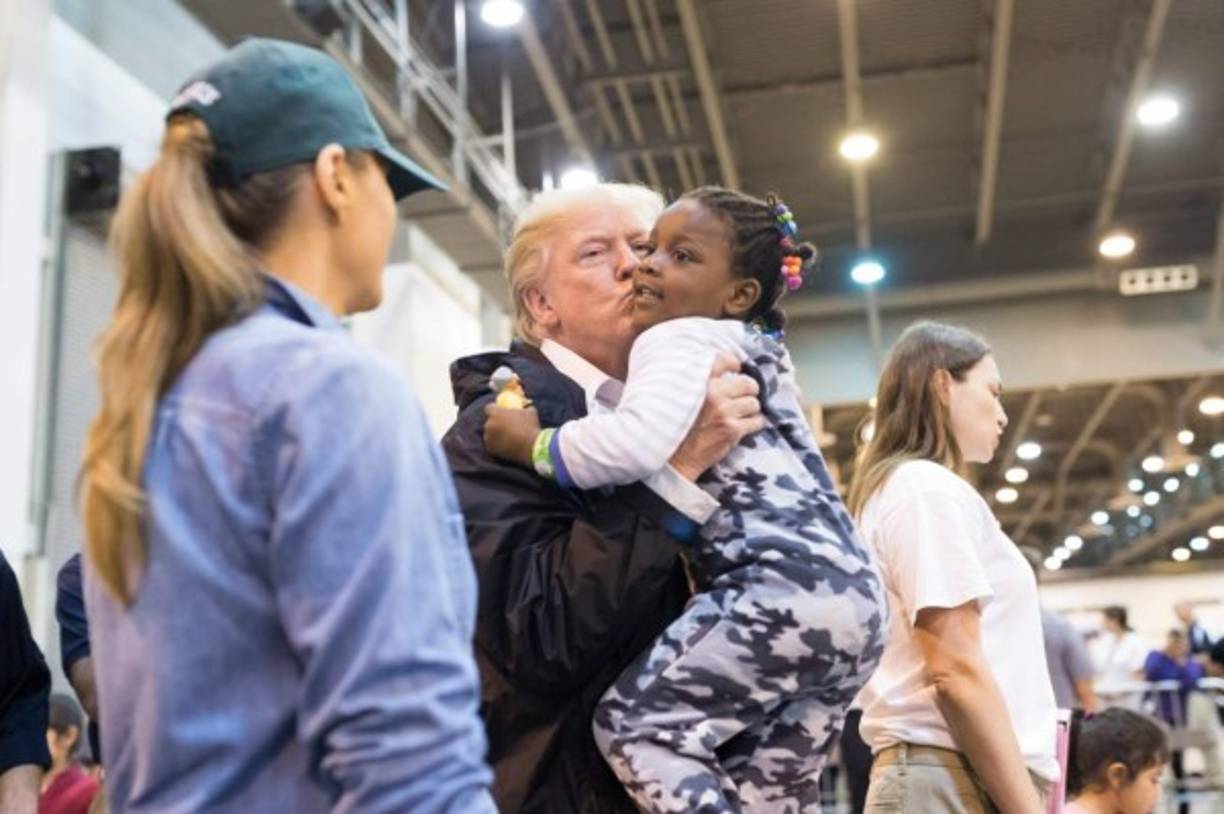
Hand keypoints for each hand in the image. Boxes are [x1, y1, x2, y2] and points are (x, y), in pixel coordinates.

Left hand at [484, 405, 541, 468]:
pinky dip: (497, 445)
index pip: (489, 408)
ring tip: (507, 438)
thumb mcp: (530, 412)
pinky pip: (492, 445)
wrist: (531, 447)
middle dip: (495, 423)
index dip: (494, 409)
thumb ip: (525, 408)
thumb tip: (526, 408)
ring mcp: (488, 438)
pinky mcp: (490, 449)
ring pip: (489, 435)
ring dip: (495, 435)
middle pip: (489, 422)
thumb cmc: (530, 427)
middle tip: (504, 426)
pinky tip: (507, 446)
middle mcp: (489, 425)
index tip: (499, 412)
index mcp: (495, 413)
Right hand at [669, 353, 764, 480]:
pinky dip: (753, 424)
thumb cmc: (677, 426)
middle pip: (747, 383)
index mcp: (698, 381)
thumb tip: (725, 374)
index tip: (736, 369)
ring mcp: (725, 411)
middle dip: (749, 391)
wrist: (675, 458)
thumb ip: (699, 382)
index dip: (734, 364)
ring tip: (740, 415)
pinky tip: (742, 427)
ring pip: (754, 403)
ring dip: (750, 410)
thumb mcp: (680, 396)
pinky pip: (757, 421)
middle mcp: (713, 393)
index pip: (723, 360)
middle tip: (744, 397)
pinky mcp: (733, 429)